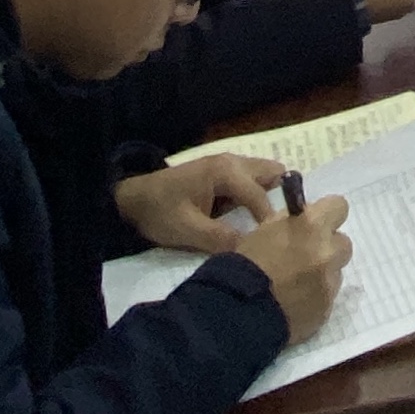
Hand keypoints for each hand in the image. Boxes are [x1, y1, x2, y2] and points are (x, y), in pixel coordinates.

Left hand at [113, 154, 287, 255]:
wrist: (133, 200)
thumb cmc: (160, 211)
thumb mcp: (188, 230)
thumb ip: (221, 239)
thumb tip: (254, 252)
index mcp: (225, 172)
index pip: (261, 197)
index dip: (270, 222)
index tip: (279, 244)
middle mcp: (233, 161)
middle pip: (275, 175)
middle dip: (281, 200)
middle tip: (281, 229)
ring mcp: (230, 165)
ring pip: (266, 176)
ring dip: (271, 197)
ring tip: (271, 227)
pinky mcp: (225, 174)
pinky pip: (254, 181)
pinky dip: (260, 197)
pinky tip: (255, 222)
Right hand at [236, 195, 352, 341]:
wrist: (240, 309)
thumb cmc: (245, 263)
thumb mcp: (264, 229)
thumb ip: (291, 222)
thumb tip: (305, 220)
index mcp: (312, 225)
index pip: (339, 206)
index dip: (327, 214)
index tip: (316, 223)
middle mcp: (328, 251)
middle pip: (343, 242)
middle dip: (328, 247)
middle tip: (305, 255)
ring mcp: (329, 282)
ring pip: (336, 271)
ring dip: (323, 272)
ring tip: (297, 282)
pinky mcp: (327, 308)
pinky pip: (328, 296)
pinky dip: (316, 296)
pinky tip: (295, 301)